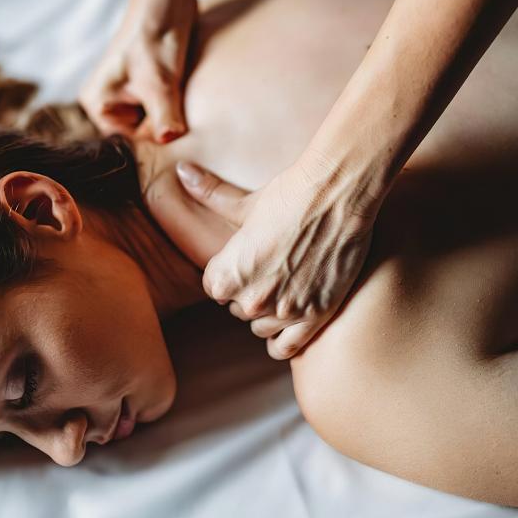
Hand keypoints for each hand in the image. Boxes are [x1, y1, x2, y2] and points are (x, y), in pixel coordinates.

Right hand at [79, 0, 196, 142]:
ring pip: (156, 120)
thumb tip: (168, 141)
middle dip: (163, 123)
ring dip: (171, 112)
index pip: (130, 142)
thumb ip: (164, 119)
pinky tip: (181, 86)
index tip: (175, 125)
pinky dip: (175, 101)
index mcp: (98, 105)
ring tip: (179, 91)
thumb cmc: (155, 37)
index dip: (155, 137)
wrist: (168, 0)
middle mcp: (108, 102)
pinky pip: (162, 106)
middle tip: (179, 105)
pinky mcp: (146, 84)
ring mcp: (126, 93)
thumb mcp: (160, 84)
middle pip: (143, 133)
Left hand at [175, 155, 377, 359]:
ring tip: (285, 286)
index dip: (231, 273)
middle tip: (271, 268)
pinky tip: (289, 320)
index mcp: (227, 275)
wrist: (337, 194)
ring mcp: (286, 311)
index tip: (248, 259)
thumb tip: (180, 170)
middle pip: (239, 309)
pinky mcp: (316, 316)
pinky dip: (283, 339)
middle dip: (250, 292)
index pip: (215, 290)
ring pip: (261, 328)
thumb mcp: (245, 203)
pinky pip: (286, 348)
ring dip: (269, 313)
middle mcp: (252, 299)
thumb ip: (209, 195)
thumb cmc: (290, 194)